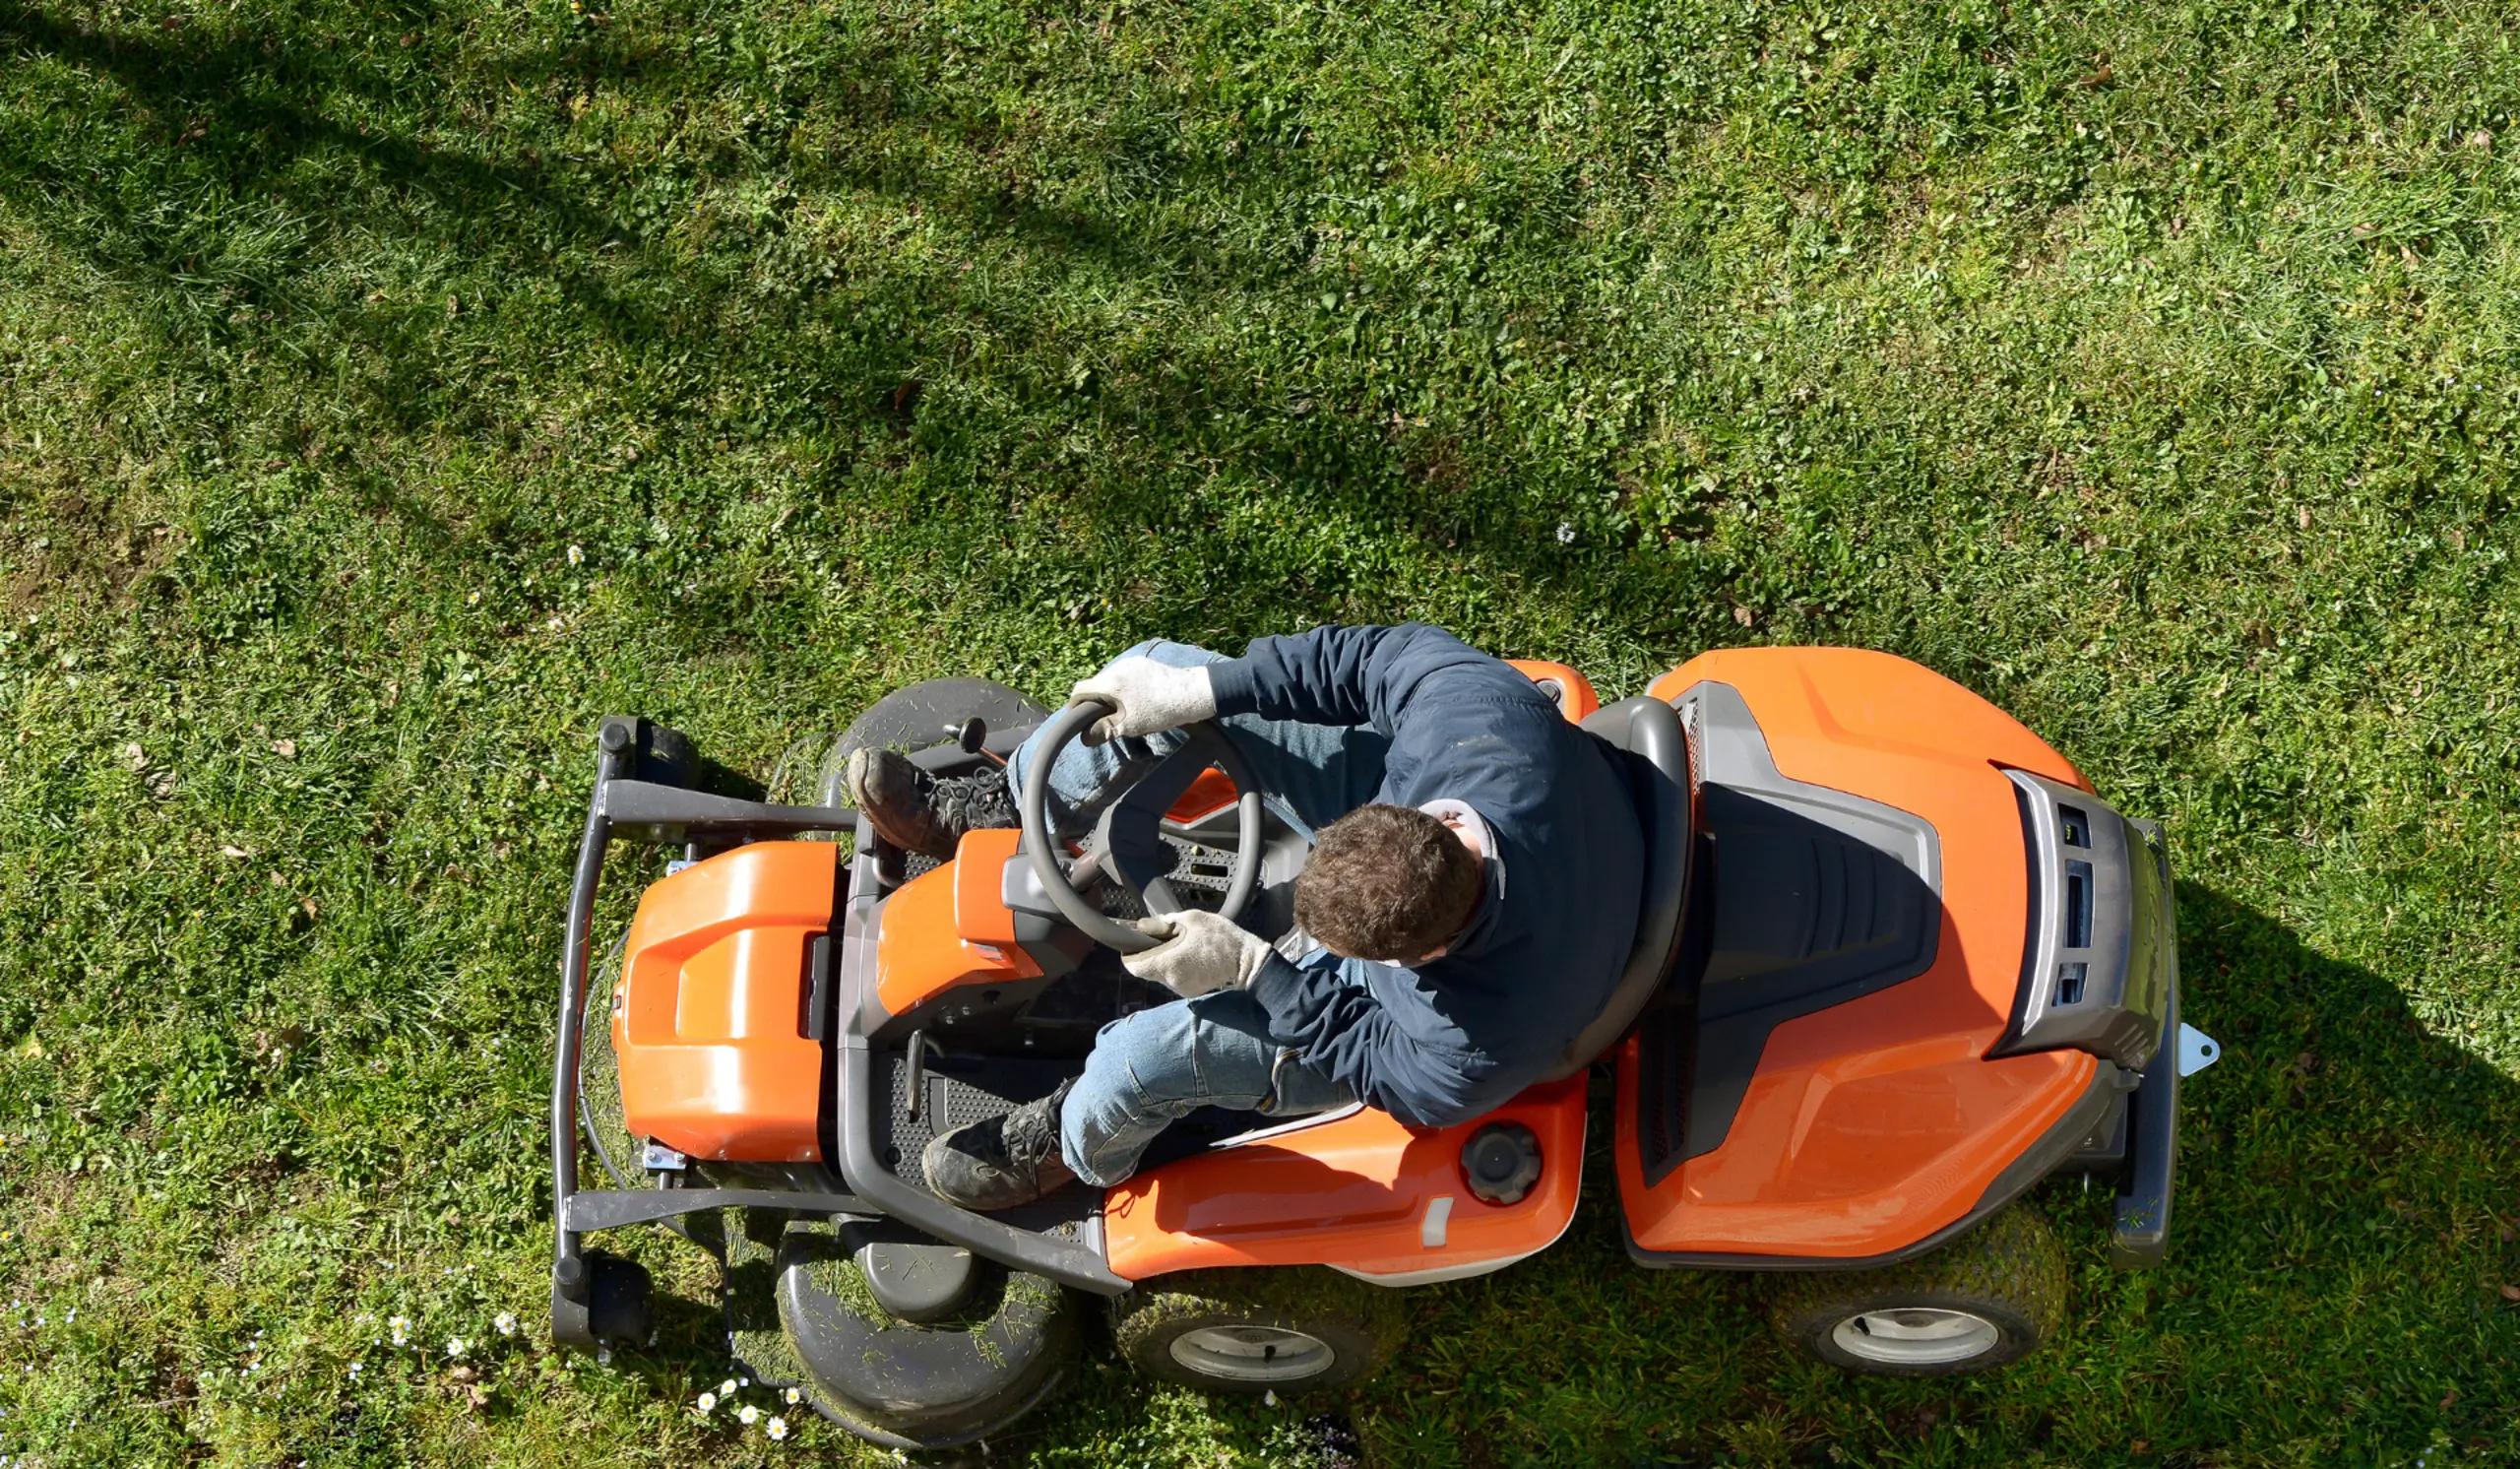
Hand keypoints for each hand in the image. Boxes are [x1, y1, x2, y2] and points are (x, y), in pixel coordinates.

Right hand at [1069, 657, 1218, 745]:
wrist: (1194, 694)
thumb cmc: (1161, 711)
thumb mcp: (1130, 726)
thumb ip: (1105, 730)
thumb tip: (1085, 738)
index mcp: (1110, 682)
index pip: (1080, 689)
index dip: (1074, 705)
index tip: (1076, 718)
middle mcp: (1118, 668)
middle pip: (1096, 684)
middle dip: (1096, 702)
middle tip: (1103, 720)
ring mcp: (1132, 663)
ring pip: (1112, 680)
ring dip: (1111, 695)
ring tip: (1124, 712)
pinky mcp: (1145, 664)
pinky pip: (1126, 676)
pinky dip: (1124, 688)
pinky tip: (1138, 702)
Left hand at [1120, 910, 1271, 996]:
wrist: (1249, 964)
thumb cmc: (1224, 940)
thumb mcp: (1194, 919)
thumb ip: (1166, 922)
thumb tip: (1148, 925)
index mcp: (1168, 963)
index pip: (1134, 966)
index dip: (1131, 954)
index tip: (1135, 946)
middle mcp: (1172, 981)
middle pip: (1149, 969)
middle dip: (1154, 954)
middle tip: (1168, 940)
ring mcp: (1182, 990)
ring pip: (1164, 974)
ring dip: (1169, 961)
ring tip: (1187, 948)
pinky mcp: (1193, 993)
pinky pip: (1178, 979)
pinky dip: (1181, 969)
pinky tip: (1196, 958)